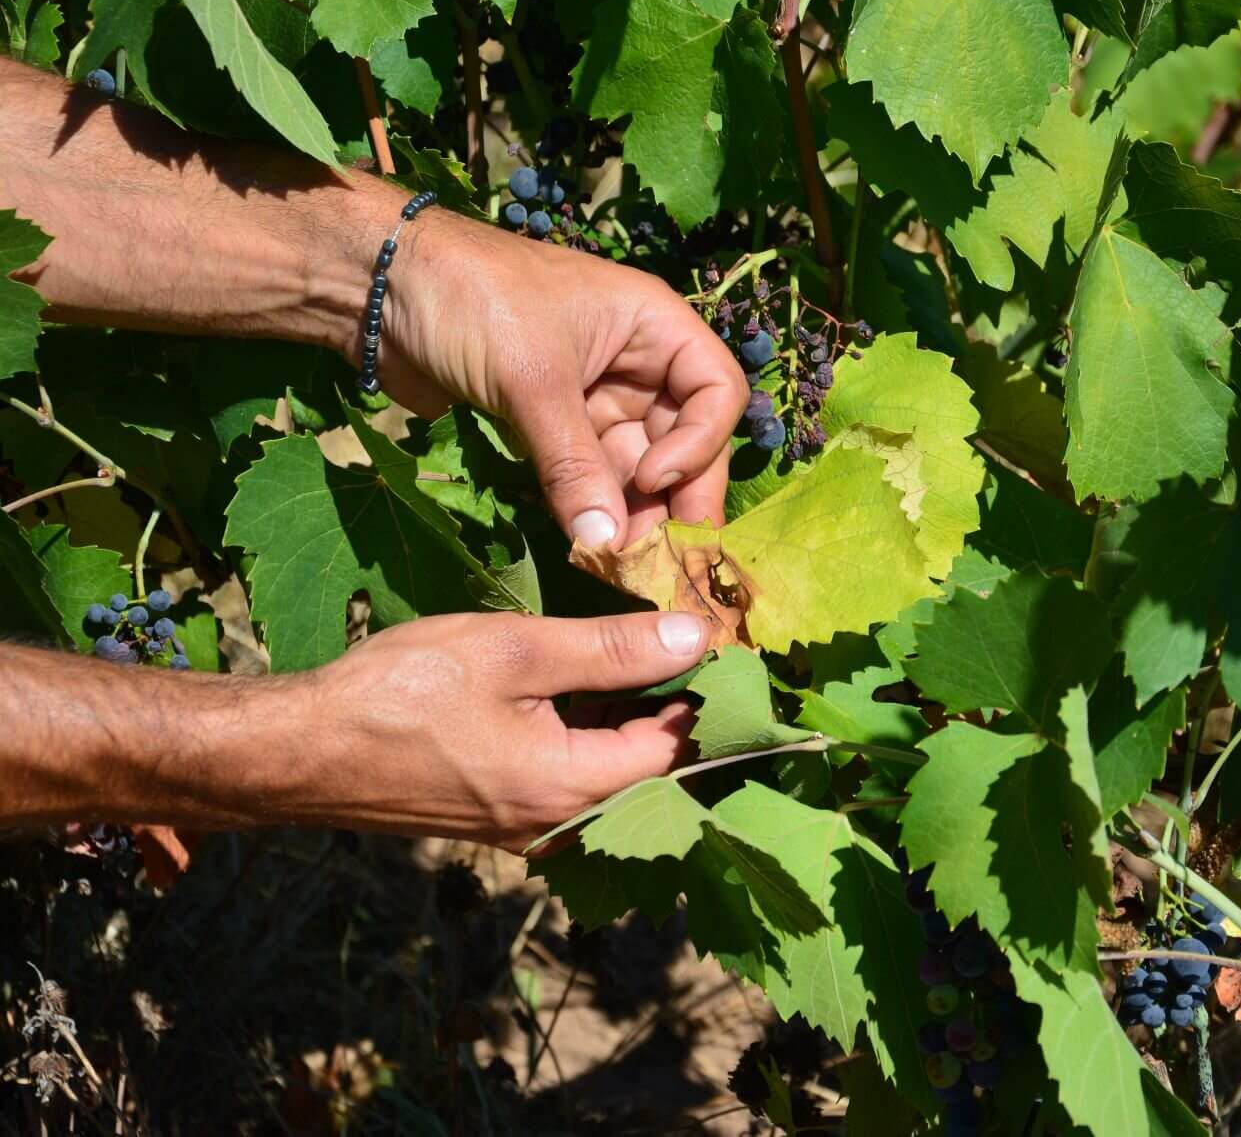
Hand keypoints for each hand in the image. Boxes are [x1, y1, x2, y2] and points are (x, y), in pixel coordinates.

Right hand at [290, 608, 709, 850]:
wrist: (300, 750)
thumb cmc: (402, 691)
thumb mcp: (517, 651)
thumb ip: (612, 648)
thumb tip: (694, 636)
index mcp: (572, 788)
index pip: (677, 748)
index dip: (704, 692)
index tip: (717, 639)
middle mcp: (560, 825)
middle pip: (650, 767)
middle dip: (672, 704)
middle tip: (683, 635)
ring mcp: (529, 827)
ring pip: (611, 771)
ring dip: (629, 715)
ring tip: (640, 646)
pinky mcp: (503, 815)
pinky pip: (572, 775)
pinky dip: (589, 731)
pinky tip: (586, 682)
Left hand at [382, 217, 748, 549]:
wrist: (378, 286)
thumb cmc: (473, 300)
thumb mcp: (532, 380)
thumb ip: (574, 465)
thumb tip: (606, 545)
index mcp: (653, 325)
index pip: (716, 392)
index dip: (699, 444)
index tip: (654, 481)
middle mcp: (636, 362)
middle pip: (682, 439)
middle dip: (673, 497)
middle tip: (660, 561)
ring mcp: (595, 395)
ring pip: (636, 465)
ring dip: (630, 512)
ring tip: (617, 564)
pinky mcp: (553, 423)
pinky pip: (589, 474)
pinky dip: (591, 508)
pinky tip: (587, 545)